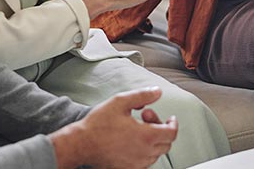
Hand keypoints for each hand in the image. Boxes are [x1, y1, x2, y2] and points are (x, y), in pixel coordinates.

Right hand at [51, 87, 177, 168]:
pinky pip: (145, 161)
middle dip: (161, 127)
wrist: (81, 144)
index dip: (173, 123)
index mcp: (146, 136)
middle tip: (146, 116)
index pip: (172, 133)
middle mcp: (144, 153)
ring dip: (153, 139)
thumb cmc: (98, 124)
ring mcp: (136, 163)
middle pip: (166, 143)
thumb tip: (158, 92)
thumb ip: (143, 95)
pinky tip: (132, 140)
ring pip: (156, 153)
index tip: (170, 118)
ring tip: (136, 127)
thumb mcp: (121, 102)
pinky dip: (145, 151)